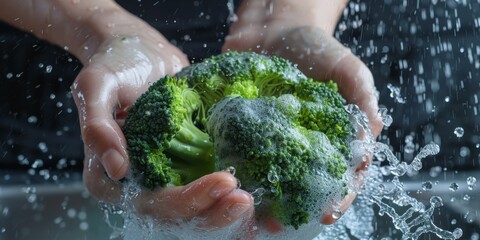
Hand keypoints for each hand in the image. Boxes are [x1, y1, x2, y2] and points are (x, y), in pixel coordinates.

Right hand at [70, 16, 254, 232]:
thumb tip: (117, 168)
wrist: (142, 52)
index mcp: (111, 178)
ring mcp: (165, 176)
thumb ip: (97, 126)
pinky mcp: (186, 164)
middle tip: (246, 199)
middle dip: (214, 212)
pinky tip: (254, 192)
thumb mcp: (96, 85)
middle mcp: (139, 185)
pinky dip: (228, 196)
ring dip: (224, 210)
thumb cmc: (116, 64)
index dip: (189, 199)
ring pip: (196, 208)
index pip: (153, 202)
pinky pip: (207, 186)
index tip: (224, 181)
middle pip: (179, 214)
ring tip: (252, 200)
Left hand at [223, 0, 382, 226]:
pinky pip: (240, 154)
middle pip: (300, 184)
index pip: (340, 174)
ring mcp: (271, 139)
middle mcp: (301, 144)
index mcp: (332, 137)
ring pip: (269, 176)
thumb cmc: (316, 47)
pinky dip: (235, 170)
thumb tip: (376, 129)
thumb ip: (362, 96)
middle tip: (278, 223)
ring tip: (250, 212)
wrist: (274, 28)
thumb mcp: (347, 67)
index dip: (337, 196)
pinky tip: (227, 183)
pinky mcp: (244, 130)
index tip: (327, 213)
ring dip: (261, 197)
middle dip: (292, 207)